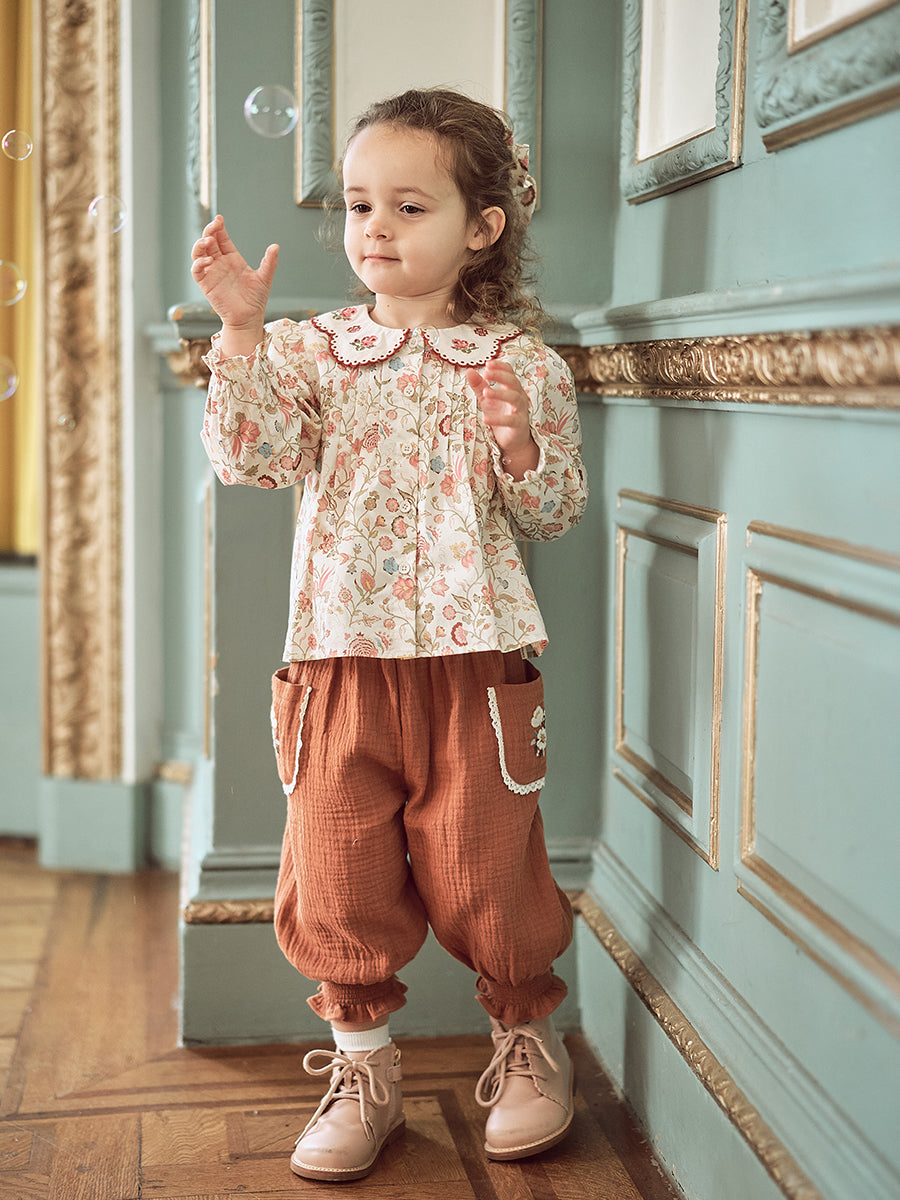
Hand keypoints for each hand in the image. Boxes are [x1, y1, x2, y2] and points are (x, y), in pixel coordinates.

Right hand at [190, 214, 277, 341]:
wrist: (248, 319)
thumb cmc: (255, 300)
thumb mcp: (264, 278)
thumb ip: (269, 262)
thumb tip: (275, 247)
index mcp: (232, 258)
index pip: (222, 238)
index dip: (219, 227)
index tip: (220, 219)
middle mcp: (220, 263)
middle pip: (208, 241)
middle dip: (209, 231)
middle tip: (214, 226)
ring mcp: (211, 273)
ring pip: (199, 253)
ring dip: (200, 245)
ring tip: (208, 241)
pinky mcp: (206, 284)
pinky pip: (196, 271)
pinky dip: (198, 264)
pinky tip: (207, 261)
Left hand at [467, 360, 538, 478]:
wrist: (512, 439)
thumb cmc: (500, 414)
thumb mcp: (486, 399)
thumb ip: (479, 385)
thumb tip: (469, 370)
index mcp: (511, 388)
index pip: (509, 372)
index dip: (500, 367)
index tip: (488, 364)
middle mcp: (518, 396)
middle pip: (513, 381)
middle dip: (500, 376)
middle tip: (486, 373)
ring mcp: (520, 410)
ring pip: (514, 398)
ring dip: (499, 394)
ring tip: (485, 392)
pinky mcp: (518, 424)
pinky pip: (510, 420)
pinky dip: (497, 419)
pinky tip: (485, 418)